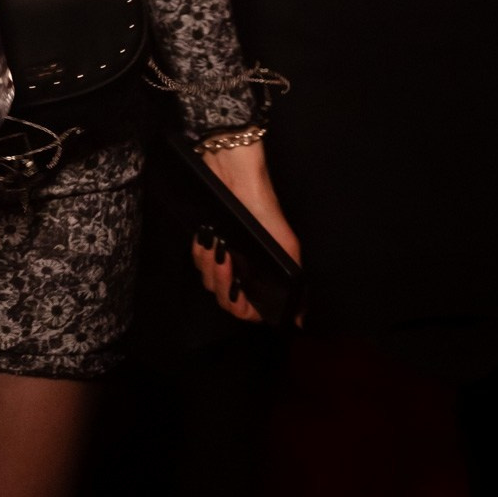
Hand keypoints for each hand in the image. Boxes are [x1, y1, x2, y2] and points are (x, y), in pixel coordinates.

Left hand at [192, 140, 300, 325]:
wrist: (237, 177)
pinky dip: (200, 253)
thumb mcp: (287, 245)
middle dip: (222, 283)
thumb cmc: (265, 211)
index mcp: (261, 276)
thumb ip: (295, 281)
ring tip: (217, 246)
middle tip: (225, 259)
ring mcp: (223, 258)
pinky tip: (206, 240)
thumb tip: (300, 318)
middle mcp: (242, 271)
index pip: (247, 311)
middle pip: (224, 299)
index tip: (238, 292)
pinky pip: (198, 261)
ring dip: (209, 266)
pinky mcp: (207, 244)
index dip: (241, 308)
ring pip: (209, 281)